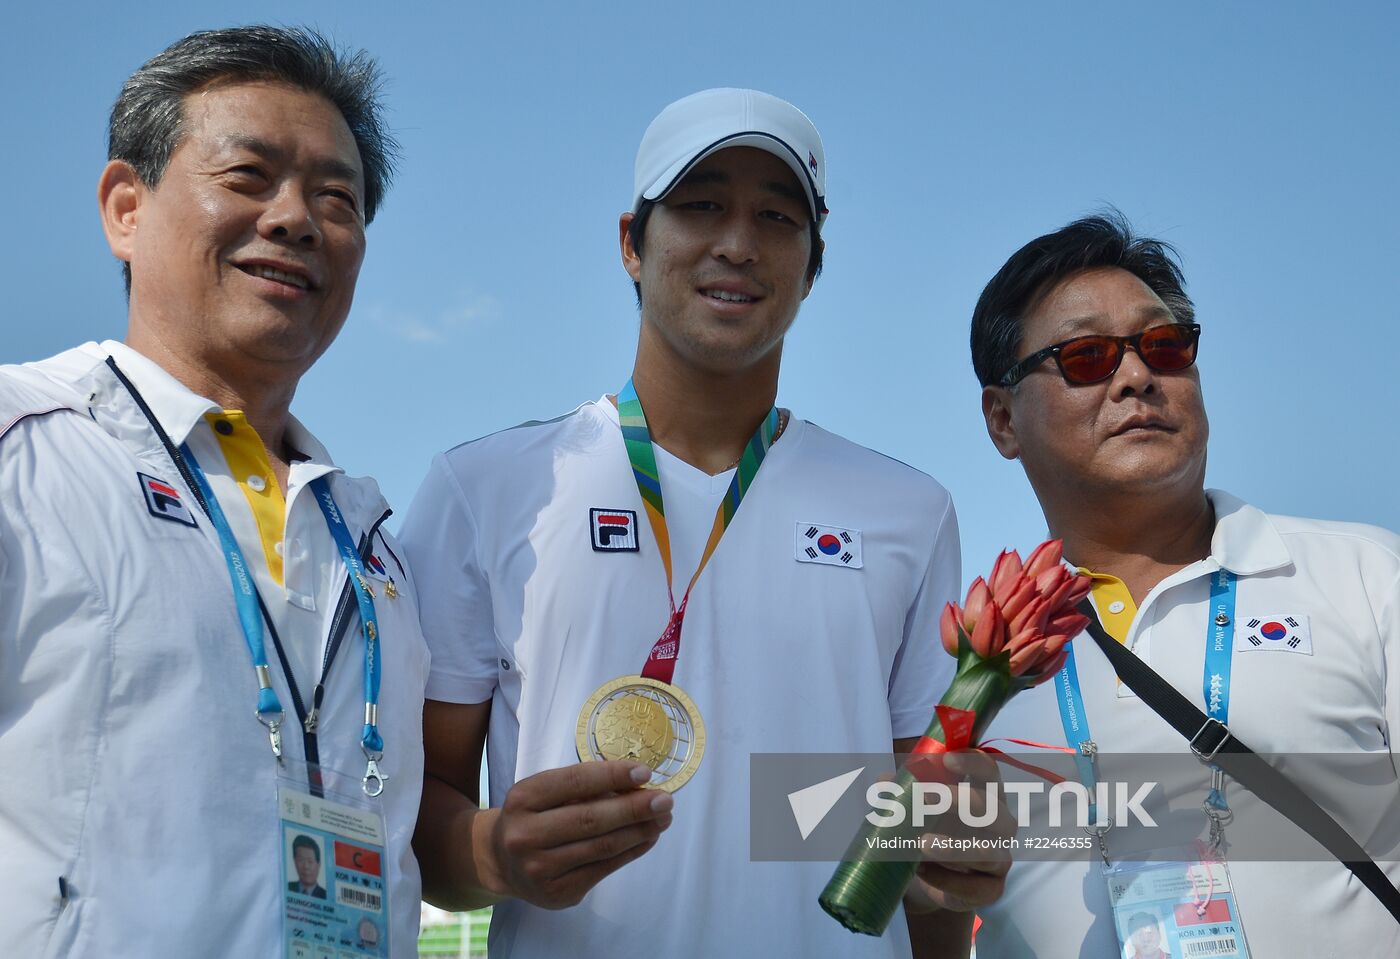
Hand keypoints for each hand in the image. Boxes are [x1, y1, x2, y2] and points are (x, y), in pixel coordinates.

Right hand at [475, 760, 672, 908]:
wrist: (502, 861)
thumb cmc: (533, 816)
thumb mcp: (545, 792)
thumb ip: (583, 787)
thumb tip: (637, 785)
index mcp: (523, 799)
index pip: (575, 782)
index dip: (613, 776)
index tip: (645, 773)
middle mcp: (526, 835)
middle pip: (591, 819)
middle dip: (634, 808)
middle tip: (666, 800)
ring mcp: (540, 869)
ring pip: (601, 847)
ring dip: (640, 831)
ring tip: (663, 818)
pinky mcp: (557, 893)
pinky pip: (603, 870)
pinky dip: (631, 852)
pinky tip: (647, 838)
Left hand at [904, 750, 1011, 913]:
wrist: (929, 878)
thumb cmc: (929, 829)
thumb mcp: (914, 808)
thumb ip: (902, 792)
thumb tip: (884, 780)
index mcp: (984, 793)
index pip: (989, 771)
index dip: (972, 762)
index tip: (946, 760)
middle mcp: (999, 823)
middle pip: (993, 810)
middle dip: (960, 802)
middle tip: (926, 796)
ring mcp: (999, 858)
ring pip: (988, 853)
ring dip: (954, 848)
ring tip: (922, 844)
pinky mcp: (992, 889)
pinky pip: (976, 887)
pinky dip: (947, 880)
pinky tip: (922, 871)